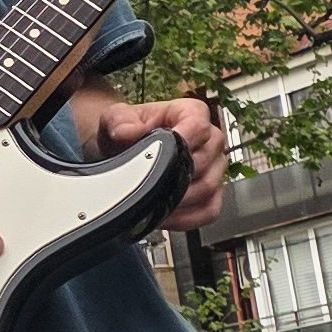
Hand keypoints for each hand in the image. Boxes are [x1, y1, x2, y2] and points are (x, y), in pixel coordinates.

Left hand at [71, 86, 228, 228]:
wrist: (122, 150)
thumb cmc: (126, 132)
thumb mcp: (116, 119)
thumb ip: (120, 122)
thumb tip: (128, 133)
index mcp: (192, 113)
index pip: (198, 127)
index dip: (181, 143)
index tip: (160, 156)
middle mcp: (211, 140)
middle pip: (203, 163)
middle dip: (173, 177)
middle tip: (148, 185)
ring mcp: (215, 168)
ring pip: (208, 189)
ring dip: (179, 201)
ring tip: (153, 203)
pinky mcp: (213, 194)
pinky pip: (209, 211)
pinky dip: (187, 219)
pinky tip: (164, 217)